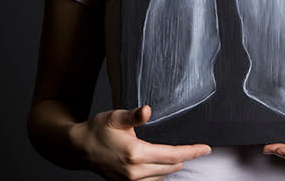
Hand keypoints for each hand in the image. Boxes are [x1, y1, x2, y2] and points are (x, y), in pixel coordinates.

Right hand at [73, 105, 210, 180]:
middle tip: (198, 149)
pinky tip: (162, 165)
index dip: (191, 152)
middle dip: (185, 158)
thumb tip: (148, 110)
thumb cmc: (97, 130)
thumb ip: (134, 115)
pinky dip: (160, 173)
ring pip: (161, 176)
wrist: (78, 148)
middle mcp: (134, 171)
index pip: (172, 155)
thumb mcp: (116, 117)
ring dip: (172, 166)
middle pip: (170, 167)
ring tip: (180, 156)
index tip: (206, 149)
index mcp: (135, 154)